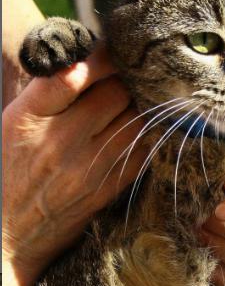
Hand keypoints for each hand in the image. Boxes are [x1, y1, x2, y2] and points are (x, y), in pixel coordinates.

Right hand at [2, 47, 144, 285]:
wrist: (9, 234)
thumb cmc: (10, 170)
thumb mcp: (15, 123)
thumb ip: (48, 92)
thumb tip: (87, 64)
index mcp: (30, 117)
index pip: (76, 74)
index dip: (103, 58)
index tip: (115, 51)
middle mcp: (60, 140)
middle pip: (117, 93)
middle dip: (128, 80)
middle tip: (134, 76)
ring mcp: (88, 167)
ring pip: (136, 118)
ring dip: (143, 104)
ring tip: (144, 98)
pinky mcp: (108, 188)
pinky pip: (143, 149)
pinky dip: (149, 133)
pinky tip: (148, 124)